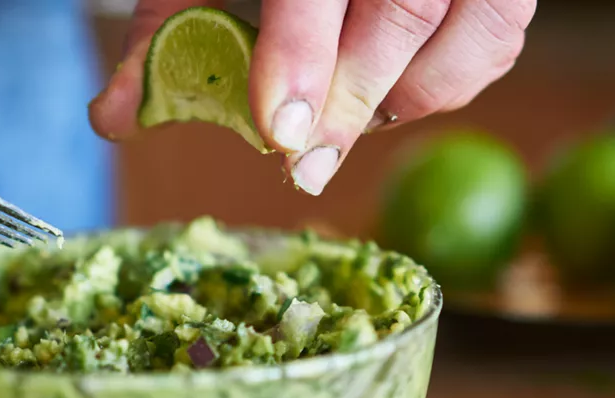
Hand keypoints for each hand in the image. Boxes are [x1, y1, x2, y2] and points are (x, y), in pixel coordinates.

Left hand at [90, 0, 535, 195]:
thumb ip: (169, 22)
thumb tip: (116, 116)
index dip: (303, 56)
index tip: (277, 131)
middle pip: (404, 11)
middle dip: (351, 98)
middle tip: (303, 164)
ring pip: (475, 31)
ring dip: (407, 95)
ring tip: (343, 121)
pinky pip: (498, 38)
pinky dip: (450, 80)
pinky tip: (392, 92)